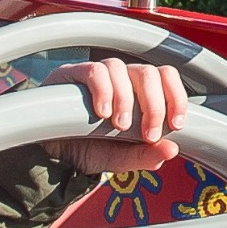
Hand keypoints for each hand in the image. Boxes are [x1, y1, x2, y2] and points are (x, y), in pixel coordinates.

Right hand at [43, 57, 190, 174]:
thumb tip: (171, 149)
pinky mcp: (72, 74)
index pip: (165, 77)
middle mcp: (120, 79)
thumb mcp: (118, 159)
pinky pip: (94, 71)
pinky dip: (103, 91)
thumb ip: (143, 156)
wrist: (50, 155)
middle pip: (148, 72)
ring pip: (121, 68)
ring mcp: (97, 74)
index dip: (176, 96)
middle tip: (148, 134)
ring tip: (119, 126)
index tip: (176, 125)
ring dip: (126, 99)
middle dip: (154, 105)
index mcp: (137, 92)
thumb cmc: (86, 149)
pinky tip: (101, 113)